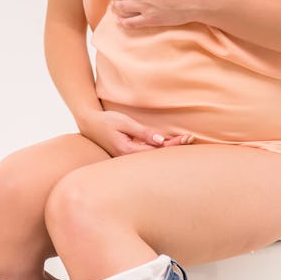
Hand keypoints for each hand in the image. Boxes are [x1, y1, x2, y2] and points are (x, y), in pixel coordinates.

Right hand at [78, 109, 193, 156]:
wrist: (90, 124)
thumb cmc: (106, 121)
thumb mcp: (124, 122)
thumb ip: (142, 132)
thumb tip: (160, 140)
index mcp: (128, 151)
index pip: (156, 150)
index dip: (173, 145)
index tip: (186, 137)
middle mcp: (129, 158)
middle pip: (157, 155)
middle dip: (175, 147)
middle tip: (191, 138)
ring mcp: (129, 158)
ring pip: (153, 155)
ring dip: (169, 148)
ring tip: (185, 140)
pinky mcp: (129, 154)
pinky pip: (147, 153)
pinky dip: (160, 148)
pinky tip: (170, 145)